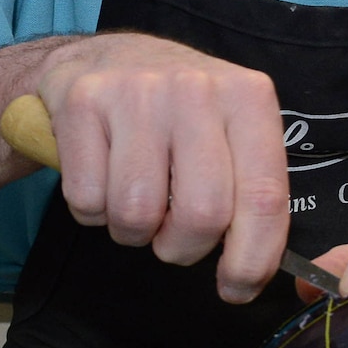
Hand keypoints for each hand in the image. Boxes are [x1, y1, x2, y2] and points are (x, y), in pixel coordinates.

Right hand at [32, 34, 288, 303]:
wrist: (103, 59)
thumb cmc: (177, 111)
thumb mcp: (231, 130)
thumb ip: (251, 190)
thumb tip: (253, 271)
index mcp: (248, 98)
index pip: (265, 196)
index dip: (253, 258)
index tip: (238, 288)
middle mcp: (197, 90)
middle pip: (202, 214)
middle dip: (183, 248)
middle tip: (173, 237)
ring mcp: (137, 92)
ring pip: (138, 213)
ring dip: (134, 231)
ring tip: (137, 199)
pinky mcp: (82, 102)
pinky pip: (88, 200)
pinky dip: (93, 211)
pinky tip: (102, 177)